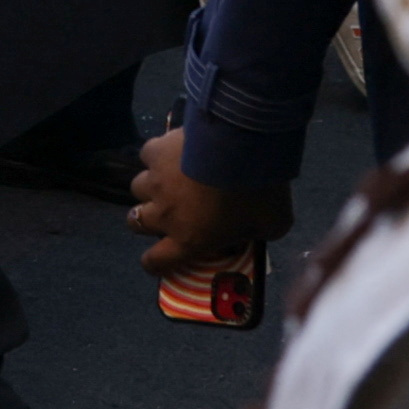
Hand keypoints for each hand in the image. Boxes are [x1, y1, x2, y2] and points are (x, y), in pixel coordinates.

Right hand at [129, 129, 289, 280]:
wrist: (241, 145)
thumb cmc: (258, 191)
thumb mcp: (273, 223)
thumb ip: (260, 231)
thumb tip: (260, 228)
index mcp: (189, 239)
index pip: (155, 261)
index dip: (153, 263)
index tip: (159, 259)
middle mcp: (164, 213)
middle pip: (135, 222)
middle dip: (147, 219)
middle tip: (168, 211)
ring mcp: (155, 181)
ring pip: (137, 187)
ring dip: (151, 187)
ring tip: (169, 178)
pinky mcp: (155, 151)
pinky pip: (148, 156)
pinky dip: (158, 155)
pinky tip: (174, 150)